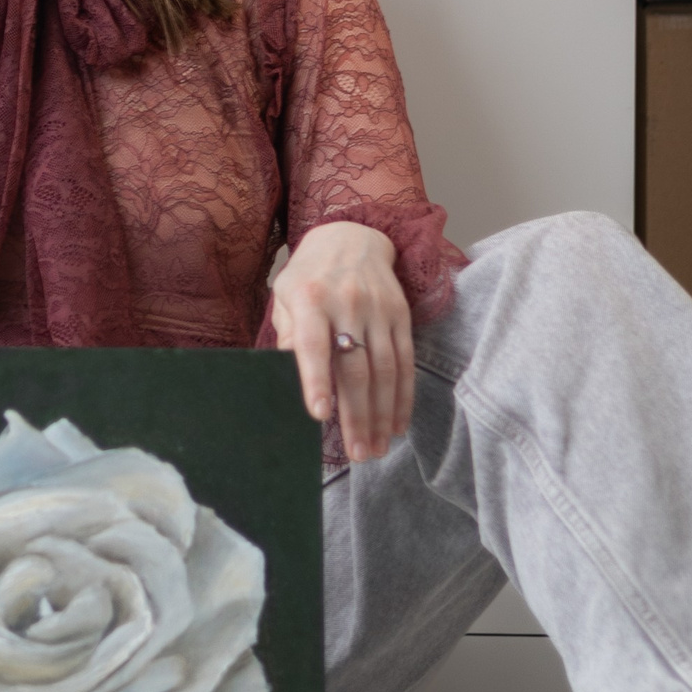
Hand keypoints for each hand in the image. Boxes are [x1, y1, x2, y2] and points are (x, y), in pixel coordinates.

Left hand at [270, 221, 414, 462]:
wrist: (351, 238)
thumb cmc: (309, 276)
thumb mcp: (286, 296)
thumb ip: (288, 334)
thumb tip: (288, 375)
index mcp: (310, 298)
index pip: (313, 343)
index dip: (315, 379)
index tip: (319, 415)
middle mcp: (348, 303)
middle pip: (355, 366)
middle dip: (357, 415)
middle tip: (357, 453)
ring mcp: (378, 310)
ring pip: (385, 370)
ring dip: (382, 414)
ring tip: (375, 448)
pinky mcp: (401, 316)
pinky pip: (405, 362)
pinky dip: (403, 397)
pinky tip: (396, 424)